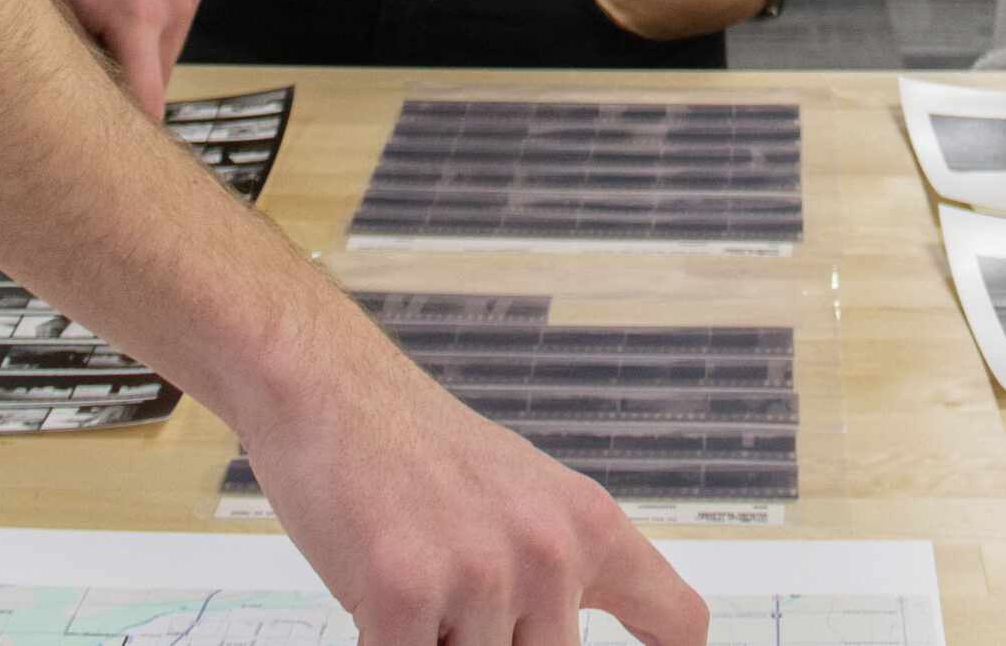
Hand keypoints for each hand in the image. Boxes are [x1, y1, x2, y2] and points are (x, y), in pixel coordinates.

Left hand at [14, 0, 213, 116]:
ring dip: (147, 43)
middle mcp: (175, 1)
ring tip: (111, 8)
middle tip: (95, 55)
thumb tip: (89, 109)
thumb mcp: (55, 11)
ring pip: (171, 44)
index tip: (129, 157)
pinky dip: (161, 13)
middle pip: (159, 72)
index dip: (137, 130)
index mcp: (135, 16)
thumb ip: (79, 62)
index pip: (148, 97)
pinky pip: (181, 13)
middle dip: (131, 74)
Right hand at [244, 351, 706, 645]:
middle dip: (497, 645)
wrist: (328, 386)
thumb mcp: (520, 492)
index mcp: (586, 522)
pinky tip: (378, 607)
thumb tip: (564, 634)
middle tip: (454, 601)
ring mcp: (480, 573)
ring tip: (413, 584)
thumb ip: (559, 566)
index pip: (677, 620)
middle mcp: (547, 549)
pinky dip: (389, 643)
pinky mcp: (404, 592)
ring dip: (439, 641)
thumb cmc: (413, 444)